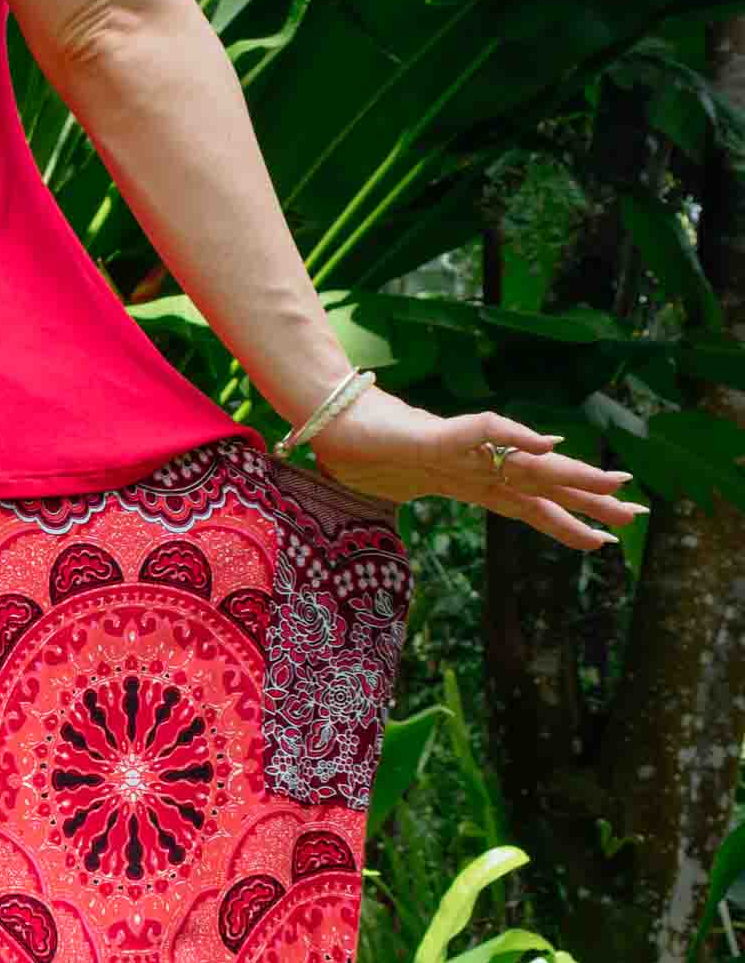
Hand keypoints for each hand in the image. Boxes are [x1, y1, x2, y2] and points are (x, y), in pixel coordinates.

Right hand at [307, 388, 646, 552]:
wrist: (324, 423)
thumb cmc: (356, 454)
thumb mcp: (398, 491)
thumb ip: (421, 496)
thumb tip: (426, 504)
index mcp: (467, 482)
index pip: (527, 506)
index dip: (566, 523)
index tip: (605, 539)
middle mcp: (471, 465)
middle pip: (540, 484)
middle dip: (589, 498)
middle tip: (637, 512)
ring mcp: (455, 449)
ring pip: (523, 460)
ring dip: (571, 470)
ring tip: (615, 481)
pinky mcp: (431, 434)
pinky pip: (479, 431)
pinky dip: (512, 435)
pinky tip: (544, 440)